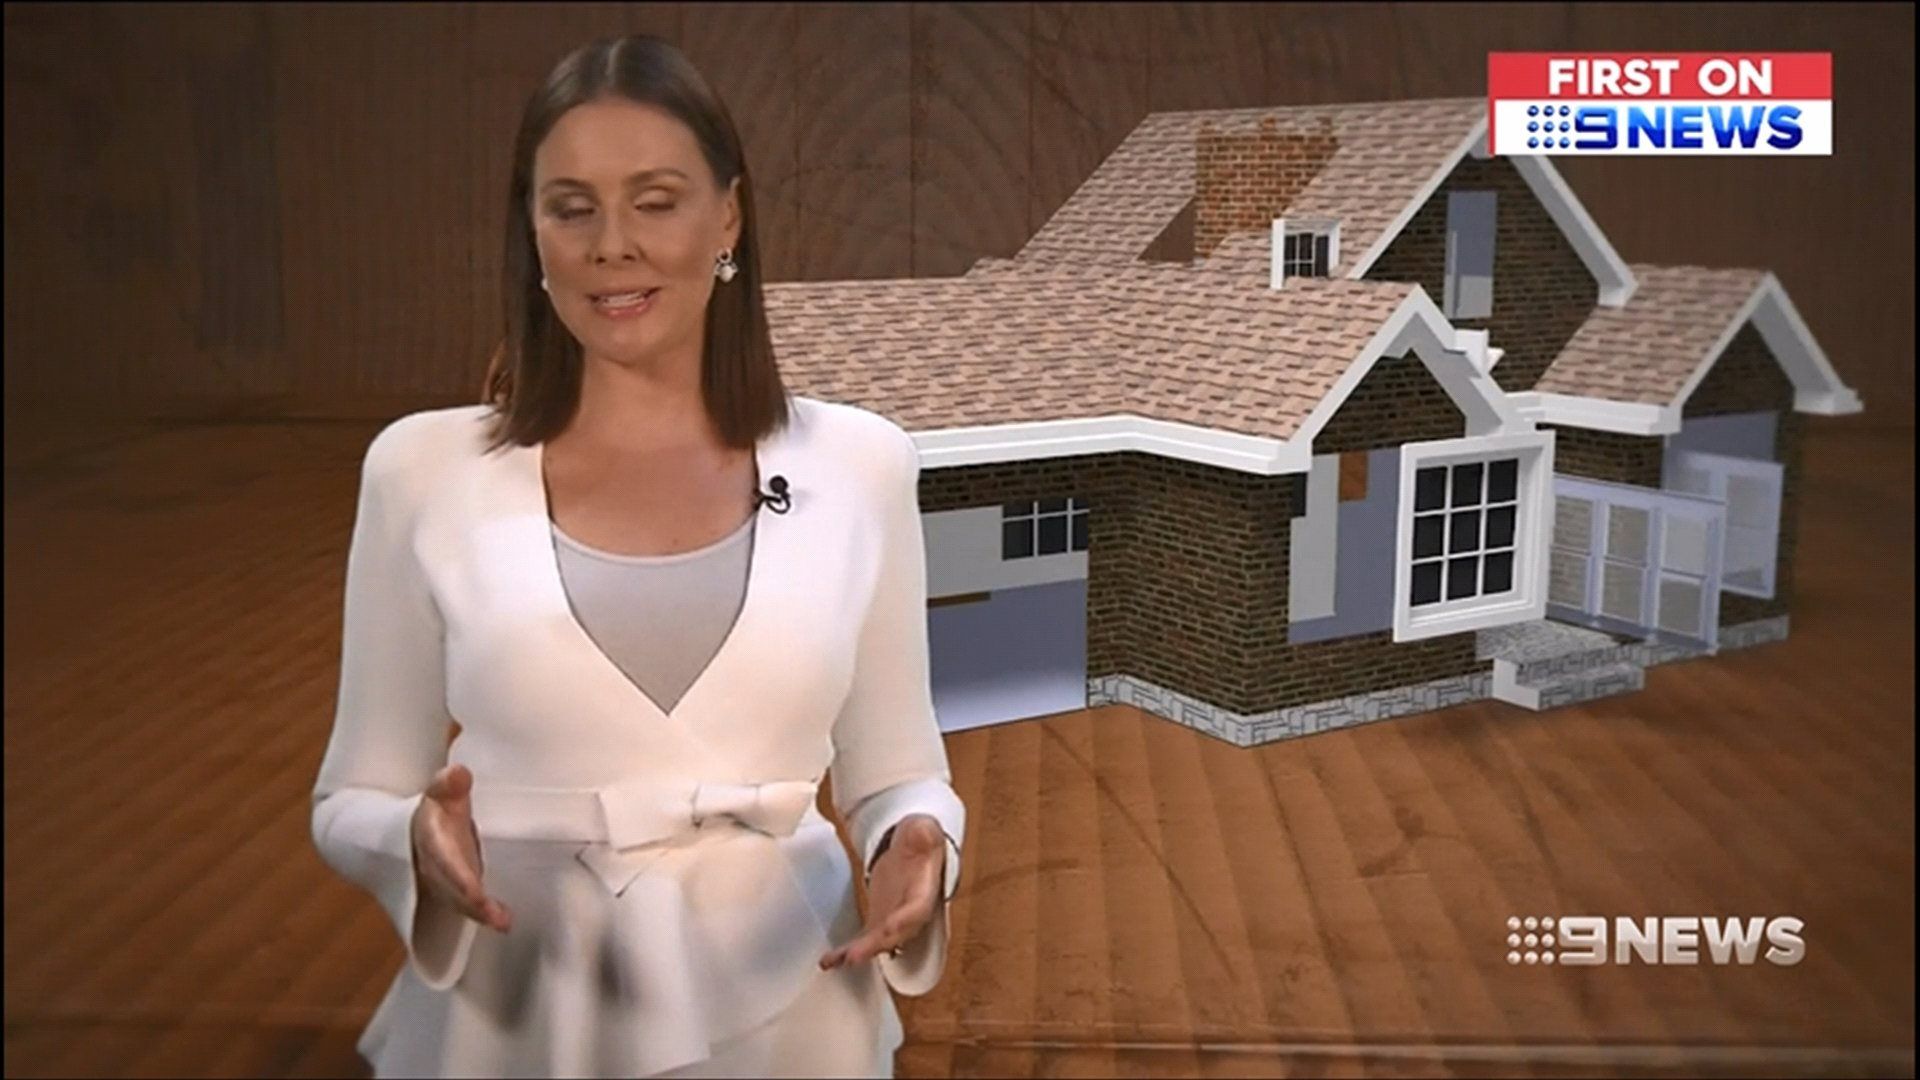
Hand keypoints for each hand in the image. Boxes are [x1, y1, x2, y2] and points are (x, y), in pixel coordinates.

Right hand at [411, 764, 511, 933]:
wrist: (414, 829)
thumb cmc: (438, 809)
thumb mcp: (441, 792)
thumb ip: (450, 785)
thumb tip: (459, 773)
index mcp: (432, 841)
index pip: (446, 862)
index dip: (460, 879)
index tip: (477, 894)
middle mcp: (436, 867)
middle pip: (453, 890)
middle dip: (473, 905)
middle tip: (499, 919)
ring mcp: (445, 883)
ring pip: (459, 903)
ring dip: (479, 914)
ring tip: (504, 922)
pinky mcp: (457, 891)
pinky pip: (468, 905)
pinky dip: (483, 914)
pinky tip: (504, 921)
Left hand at [819, 813, 945, 968]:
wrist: (914, 854)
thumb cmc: (921, 846)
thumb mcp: (924, 832)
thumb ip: (923, 833)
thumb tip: (921, 831)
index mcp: (925, 893)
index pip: (918, 910)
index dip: (905, 920)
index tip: (891, 926)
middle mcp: (910, 916)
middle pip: (895, 936)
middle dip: (875, 946)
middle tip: (854, 956)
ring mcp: (893, 923)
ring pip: (877, 944)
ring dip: (857, 954)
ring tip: (835, 961)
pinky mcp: (877, 924)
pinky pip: (862, 942)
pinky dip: (845, 954)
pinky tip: (829, 961)